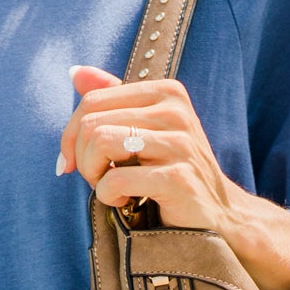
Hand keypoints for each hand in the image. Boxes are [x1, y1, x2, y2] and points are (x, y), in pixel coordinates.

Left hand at [57, 67, 289, 289]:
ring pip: (100, 142)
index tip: (73, 162)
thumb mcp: (143, 131)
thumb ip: (113, 99)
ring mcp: (180, 144)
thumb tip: (75, 72)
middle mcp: (175, 111)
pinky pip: (115, 179)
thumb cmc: (172, 173)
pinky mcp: (178, 178)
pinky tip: (126, 203)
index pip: (93, 100)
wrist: (218, 216)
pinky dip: (108, 197)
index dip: (71, 135)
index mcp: (166, 92)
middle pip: (92, 123)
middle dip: (82, 158)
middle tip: (98, 180)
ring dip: (94, 175)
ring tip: (112, 189)